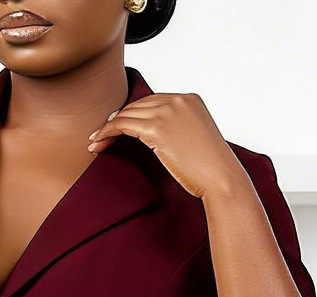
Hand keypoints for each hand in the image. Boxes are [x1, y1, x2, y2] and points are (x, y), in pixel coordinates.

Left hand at [87, 91, 242, 199]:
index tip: (118, 126)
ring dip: (108, 128)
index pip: (152, 102)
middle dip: (117, 120)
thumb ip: (180, 130)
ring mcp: (167, 112)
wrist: (221, 177)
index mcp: (190, 99)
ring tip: (95, 142)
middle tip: (101, 135)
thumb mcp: (197, 139)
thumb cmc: (211, 168)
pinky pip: (123, 125)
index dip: (132, 114)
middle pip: (137, 105)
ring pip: (127, 113)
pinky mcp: (157, 128)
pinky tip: (99, 143)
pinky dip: (107, 132)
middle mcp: (178, 100)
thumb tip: (161, 139)